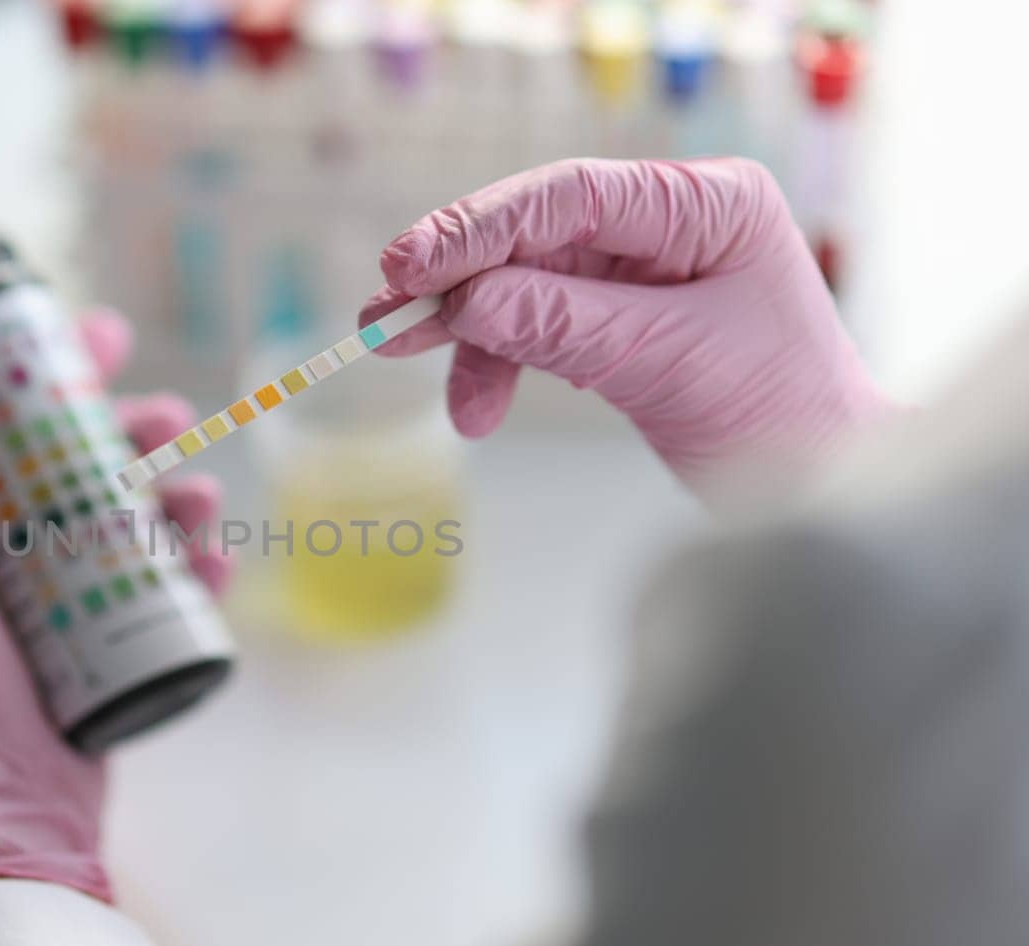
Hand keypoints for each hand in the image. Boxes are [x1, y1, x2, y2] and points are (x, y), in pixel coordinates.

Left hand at [0, 310, 231, 945]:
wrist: (0, 817)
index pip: (5, 425)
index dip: (53, 371)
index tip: (100, 332)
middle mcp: (7, 560)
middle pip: (81, 466)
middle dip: (131, 432)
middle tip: (168, 415)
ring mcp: (64, 606)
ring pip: (132, 524)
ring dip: (176, 496)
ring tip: (201, 497)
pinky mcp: (110, 651)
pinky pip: (164, 595)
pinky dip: (196, 572)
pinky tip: (216, 563)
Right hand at [361, 157, 891, 499]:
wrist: (823, 488)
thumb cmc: (781, 417)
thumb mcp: (667, 363)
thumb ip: (563, 325)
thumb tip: (465, 303)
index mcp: (707, 205)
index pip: (572, 195)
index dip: (481, 228)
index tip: (411, 266)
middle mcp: (670, 224)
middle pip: (537, 235)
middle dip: (459, 278)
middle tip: (385, 314)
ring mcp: (641, 271)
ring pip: (525, 284)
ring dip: (469, 332)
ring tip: (413, 366)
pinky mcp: (618, 318)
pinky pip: (538, 326)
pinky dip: (499, 363)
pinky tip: (477, 406)